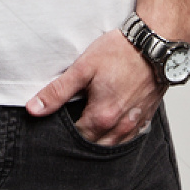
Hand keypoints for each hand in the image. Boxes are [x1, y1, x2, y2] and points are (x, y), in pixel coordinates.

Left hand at [26, 29, 162, 145]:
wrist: (155, 44)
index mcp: (102, 117)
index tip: (57, 124)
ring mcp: (135, 124)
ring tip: (88, 124)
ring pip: (112, 144)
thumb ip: (57, 92)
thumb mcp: (83, 68)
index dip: (63, 132)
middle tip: (71, 123)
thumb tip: (34, 109)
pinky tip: (110, 123)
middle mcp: (120, 126)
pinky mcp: (145, 117)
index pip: (75, 138)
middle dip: (80, 138)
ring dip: (99, 139)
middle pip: (94, 145)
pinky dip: (117, 135)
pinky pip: (128, 137)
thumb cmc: (121, 52)